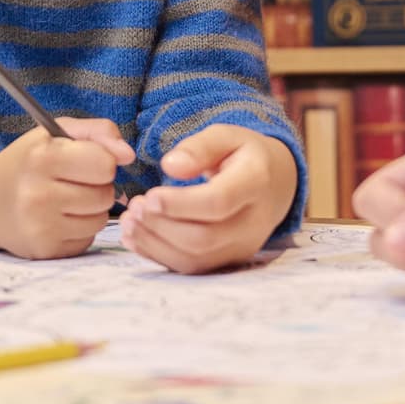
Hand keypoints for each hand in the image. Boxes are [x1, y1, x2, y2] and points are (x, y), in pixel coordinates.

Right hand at [0, 118, 134, 260]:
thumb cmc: (29, 161)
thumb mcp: (57, 132)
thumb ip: (98, 132)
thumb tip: (129, 155)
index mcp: (44, 157)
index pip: (105, 164)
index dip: (101, 161)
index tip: (85, 161)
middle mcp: (39, 194)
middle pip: (105, 195)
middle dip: (97, 186)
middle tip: (74, 181)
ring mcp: (40, 226)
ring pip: (101, 219)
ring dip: (92, 209)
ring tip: (67, 199)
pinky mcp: (44, 250)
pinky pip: (87, 239)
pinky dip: (80, 229)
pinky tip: (59, 219)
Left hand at [120, 125, 297, 273]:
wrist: (275, 185)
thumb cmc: (244, 155)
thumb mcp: (227, 136)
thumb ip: (199, 147)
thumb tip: (170, 166)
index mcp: (256, 183)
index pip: (220, 202)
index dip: (181, 204)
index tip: (149, 196)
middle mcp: (253, 223)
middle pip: (204, 236)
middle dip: (162, 225)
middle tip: (135, 206)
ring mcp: (241, 247)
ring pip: (195, 258)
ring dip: (155, 242)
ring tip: (129, 220)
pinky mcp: (227, 261)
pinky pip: (191, 268)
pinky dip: (158, 255)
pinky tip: (136, 237)